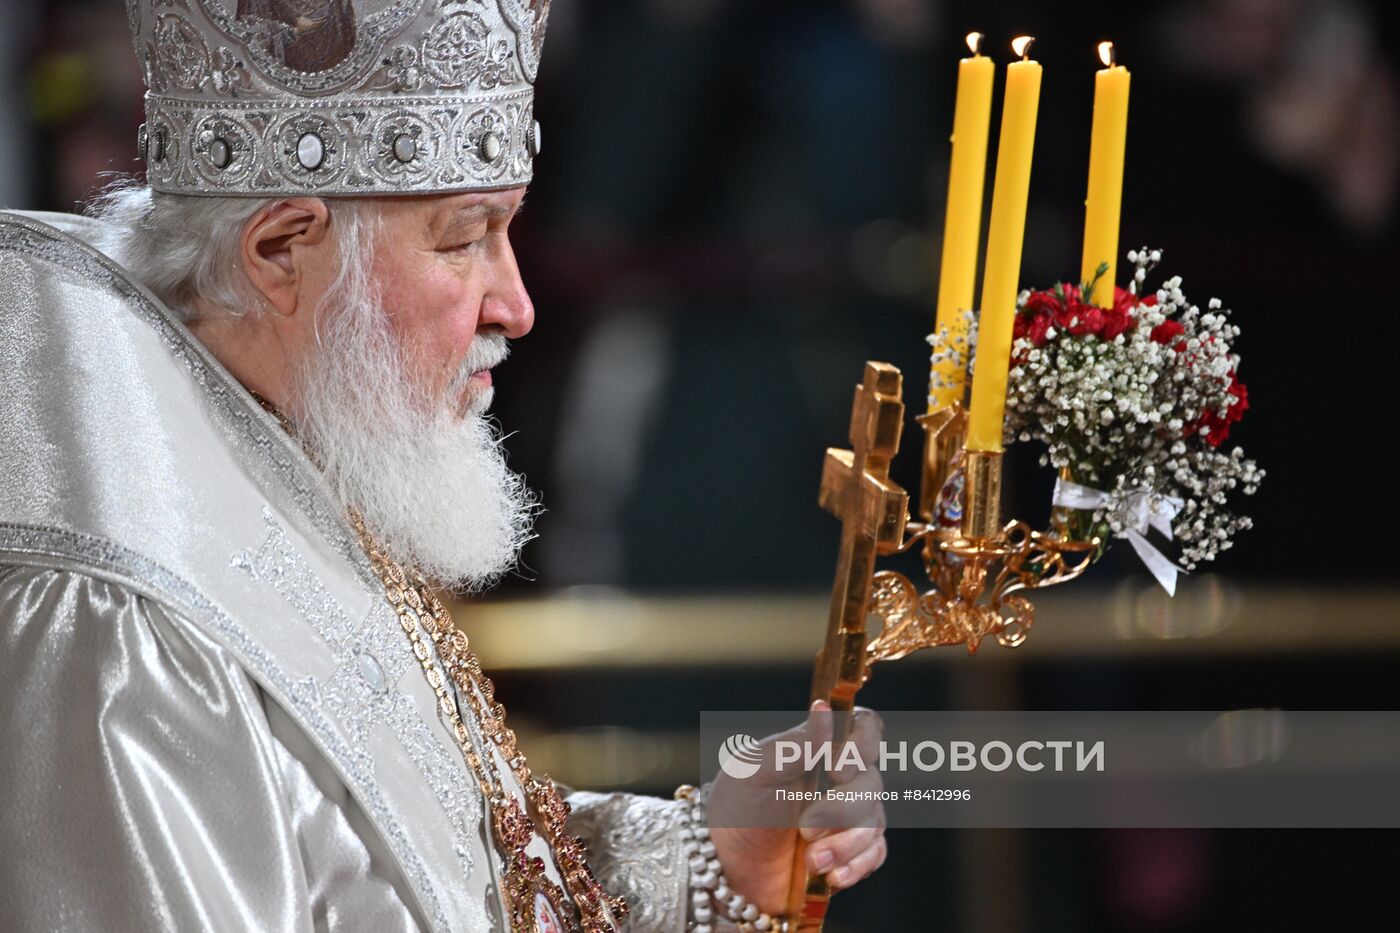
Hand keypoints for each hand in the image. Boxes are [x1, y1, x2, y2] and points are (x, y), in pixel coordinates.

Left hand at [707, 701, 887, 915]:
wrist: (725, 868)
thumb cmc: (736, 810)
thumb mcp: (754, 772)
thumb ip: (794, 745)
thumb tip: (823, 708)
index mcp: (818, 750)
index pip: (864, 727)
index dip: (863, 744)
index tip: (836, 769)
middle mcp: (839, 780)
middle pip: (872, 782)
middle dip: (842, 810)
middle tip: (805, 826)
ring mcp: (848, 818)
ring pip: (875, 822)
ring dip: (844, 845)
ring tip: (811, 860)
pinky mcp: (851, 853)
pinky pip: (874, 854)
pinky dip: (856, 866)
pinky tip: (832, 876)